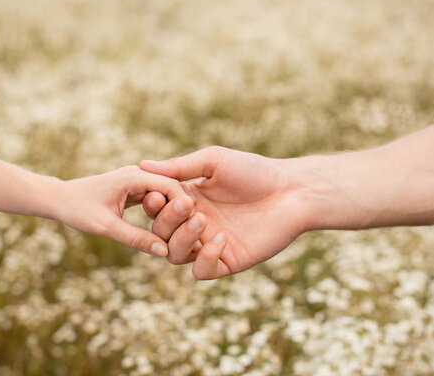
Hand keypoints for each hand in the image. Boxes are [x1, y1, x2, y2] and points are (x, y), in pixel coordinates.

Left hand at [54, 165, 194, 256]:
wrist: (58, 200)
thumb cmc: (77, 210)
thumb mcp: (105, 227)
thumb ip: (135, 238)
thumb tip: (163, 252)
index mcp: (133, 177)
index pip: (170, 185)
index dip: (186, 205)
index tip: (198, 225)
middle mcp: (137, 175)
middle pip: (171, 188)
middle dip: (184, 208)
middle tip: (200, 229)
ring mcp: (136, 182)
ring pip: (164, 194)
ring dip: (175, 211)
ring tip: (191, 230)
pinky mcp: (133, 190)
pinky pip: (155, 199)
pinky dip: (164, 212)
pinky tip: (174, 228)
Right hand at [140, 146, 316, 278]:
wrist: (292, 191)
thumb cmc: (254, 171)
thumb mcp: (213, 161)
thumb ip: (179, 167)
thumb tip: (142, 165)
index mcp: (188, 200)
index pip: (157, 209)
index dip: (152, 205)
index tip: (156, 195)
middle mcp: (194, 224)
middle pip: (161, 234)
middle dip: (169, 221)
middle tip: (188, 206)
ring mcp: (209, 244)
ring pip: (175, 255)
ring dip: (183, 239)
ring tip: (203, 221)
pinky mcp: (228, 261)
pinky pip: (202, 271)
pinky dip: (204, 259)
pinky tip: (221, 239)